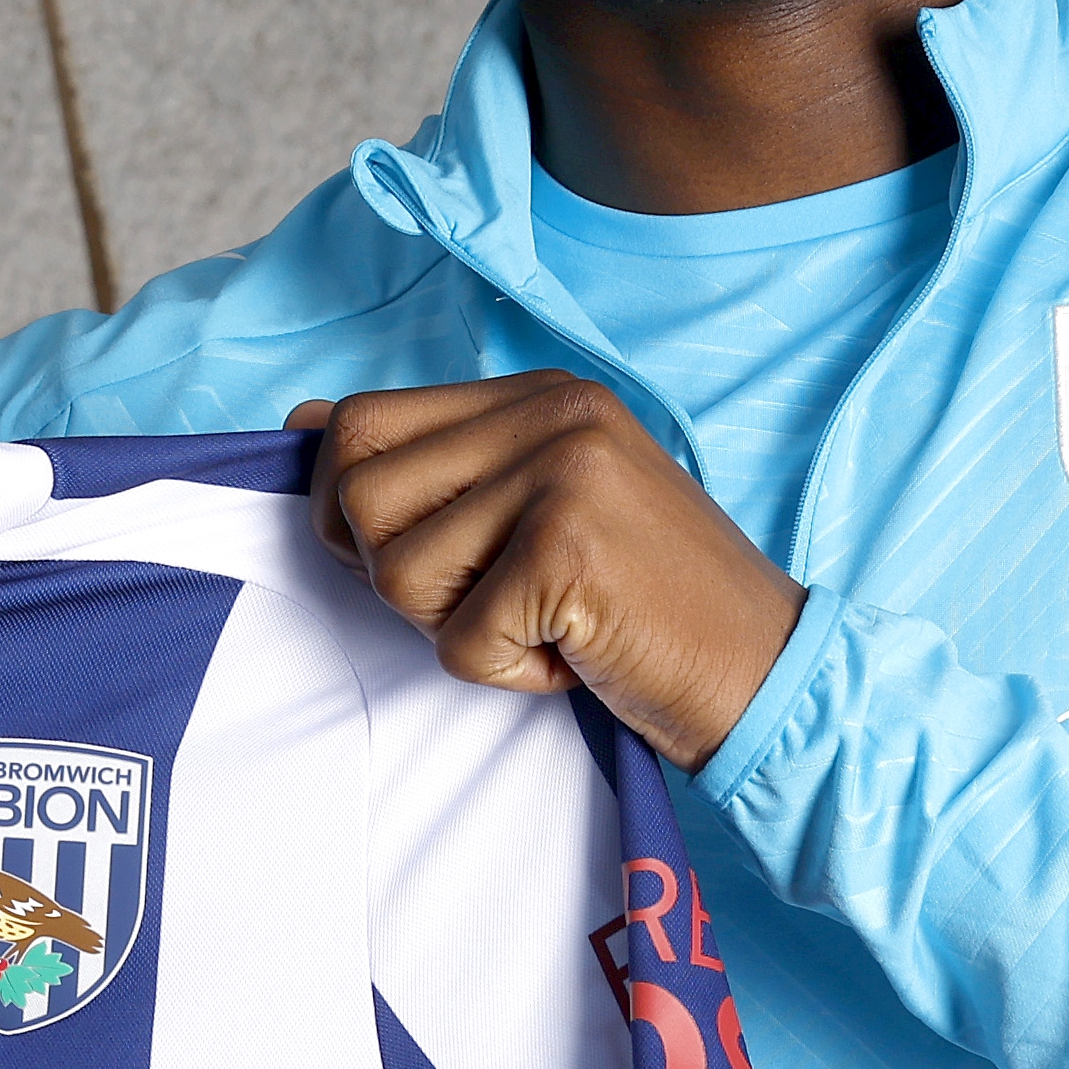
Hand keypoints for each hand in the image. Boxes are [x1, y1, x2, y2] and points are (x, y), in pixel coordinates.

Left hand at [296, 376, 801, 770]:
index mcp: (539, 394)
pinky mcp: (570, 548)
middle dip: (395, 573)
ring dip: (455, 627)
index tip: (424, 558)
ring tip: (541, 623)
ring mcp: (564, 473)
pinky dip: (507, 674)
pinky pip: (458, 640)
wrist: (767, 672)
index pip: (361, 423)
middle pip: (358, 491)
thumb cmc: (643, 604)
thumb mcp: (537, 507)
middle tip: (486, 599)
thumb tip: (302, 423)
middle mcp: (552, 414)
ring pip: (397, 569)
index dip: (352, 510)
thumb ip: (432, 461)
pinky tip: (574, 655)